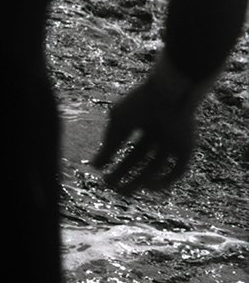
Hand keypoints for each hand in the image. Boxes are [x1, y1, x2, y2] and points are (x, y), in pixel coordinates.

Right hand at [89, 63, 202, 195]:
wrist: (169, 92)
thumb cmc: (141, 102)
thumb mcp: (118, 123)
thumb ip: (107, 145)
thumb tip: (94, 167)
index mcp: (143, 123)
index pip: (127, 147)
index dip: (115, 161)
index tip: (103, 174)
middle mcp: (159, 134)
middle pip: (141, 160)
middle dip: (126, 175)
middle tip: (112, 188)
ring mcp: (174, 142)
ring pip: (158, 168)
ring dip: (141, 182)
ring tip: (125, 190)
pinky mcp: (187, 148)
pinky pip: (177, 170)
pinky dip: (163, 181)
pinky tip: (146, 184)